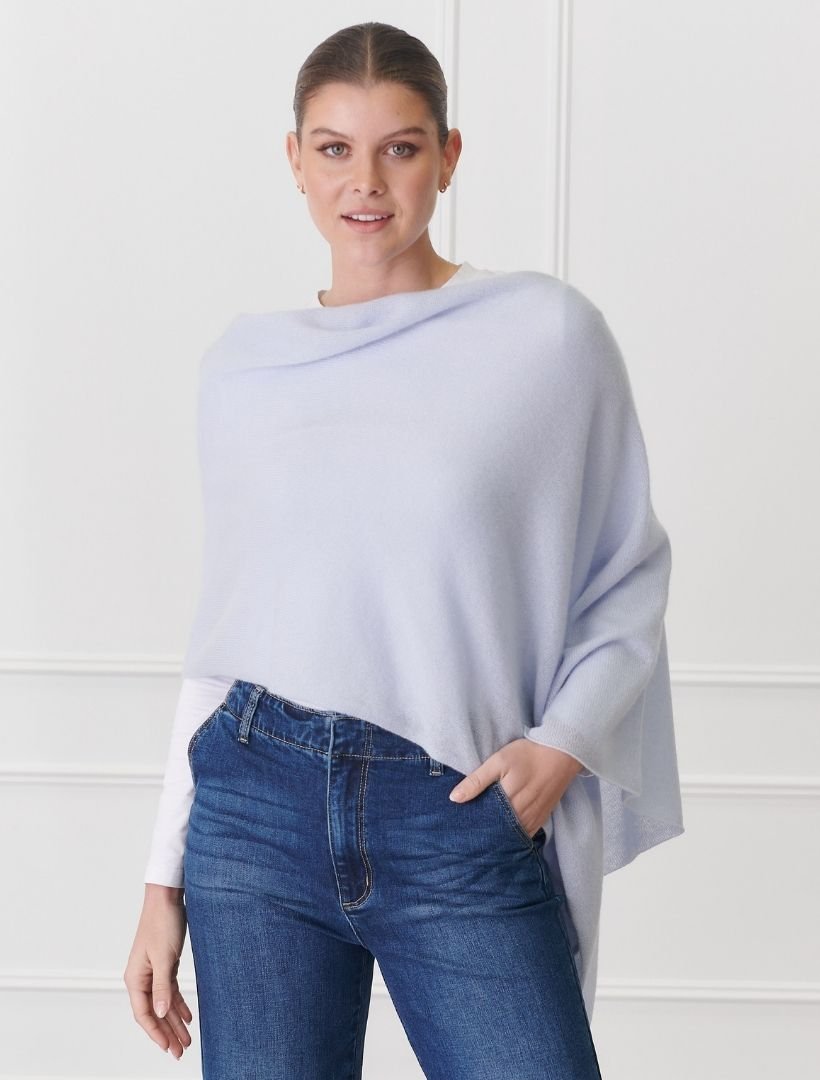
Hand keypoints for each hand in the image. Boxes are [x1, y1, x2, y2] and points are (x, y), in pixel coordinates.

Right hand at [123, 884, 192, 1059]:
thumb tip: (158, 1014)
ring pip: (164, 1004)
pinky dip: (179, 1004)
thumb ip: (162, 987)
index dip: (156, 1033)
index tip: (169, 1048)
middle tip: (181, 1051)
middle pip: (154, 1013)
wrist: (167, 898)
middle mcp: (142, 977)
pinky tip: (188, 1016)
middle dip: (167, 1033)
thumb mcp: (165, 958)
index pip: (143, 1014)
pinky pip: (170, 991)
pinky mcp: (165, 964)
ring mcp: (154, 972)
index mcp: (135, 978)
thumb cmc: (162, 922)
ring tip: (187, 1039)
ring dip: (175, 1021)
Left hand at [448, 739, 584, 837]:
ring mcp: (535, 818)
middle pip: (498, 832)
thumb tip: (454, 798)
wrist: (562, 753)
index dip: (472, 827)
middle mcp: (523, 815)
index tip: (461, 827)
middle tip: (470, 832)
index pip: (485, 824)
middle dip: (484, 833)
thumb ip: (477, 781)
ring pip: (512, 835)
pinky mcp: (543, 817)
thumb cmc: (528, 754)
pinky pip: (526, 833)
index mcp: (509, 802)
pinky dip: (514, 833)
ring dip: (499, 835)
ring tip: (484, 833)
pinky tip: (505, 830)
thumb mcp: (499, 761)